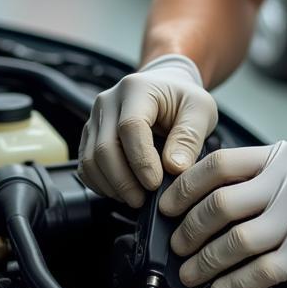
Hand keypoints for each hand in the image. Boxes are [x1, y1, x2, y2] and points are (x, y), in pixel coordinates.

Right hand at [77, 54, 217, 206]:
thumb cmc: (183, 100)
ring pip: (90, 160)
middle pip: (104, 147)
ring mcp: (95, 118)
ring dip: (112, 186)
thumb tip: (174, 167)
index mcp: (136, 89)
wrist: (166, 91)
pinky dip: (101, 184)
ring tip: (136, 198)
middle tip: (144, 199)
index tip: (156, 183)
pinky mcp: (90, 135)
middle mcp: (109, 101)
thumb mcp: (200, 111)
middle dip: (124, 181)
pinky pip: (85, 166)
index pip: (130, 126)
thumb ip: (189, 137)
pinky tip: (122, 191)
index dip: (141, 160)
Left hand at [159, 140, 286, 287]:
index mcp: (281, 155)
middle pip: (221, 204)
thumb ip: (259, 173)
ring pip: (236, 242)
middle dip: (189, 229)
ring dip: (204, 262)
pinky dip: (233, 284)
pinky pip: (261, 271)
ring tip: (190, 272)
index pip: (220, 164)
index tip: (168, 205)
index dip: (186, 186)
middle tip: (176, 245)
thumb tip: (204, 194)